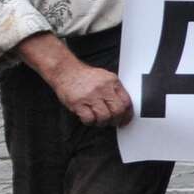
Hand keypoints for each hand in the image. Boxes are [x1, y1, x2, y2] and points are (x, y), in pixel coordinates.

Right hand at [20, 33, 134, 126]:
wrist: (66, 71)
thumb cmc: (85, 76)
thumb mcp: (105, 77)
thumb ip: (115, 90)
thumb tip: (124, 107)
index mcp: (112, 81)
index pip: (126, 101)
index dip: (127, 114)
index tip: (125, 119)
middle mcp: (103, 88)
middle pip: (117, 110)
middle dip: (117, 120)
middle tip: (113, 122)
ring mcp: (90, 96)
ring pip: (104, 117)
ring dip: (103, 122)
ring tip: (99, 120)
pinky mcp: (78, 103)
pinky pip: (89, 118)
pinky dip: (90, 122)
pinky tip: (88, 118)